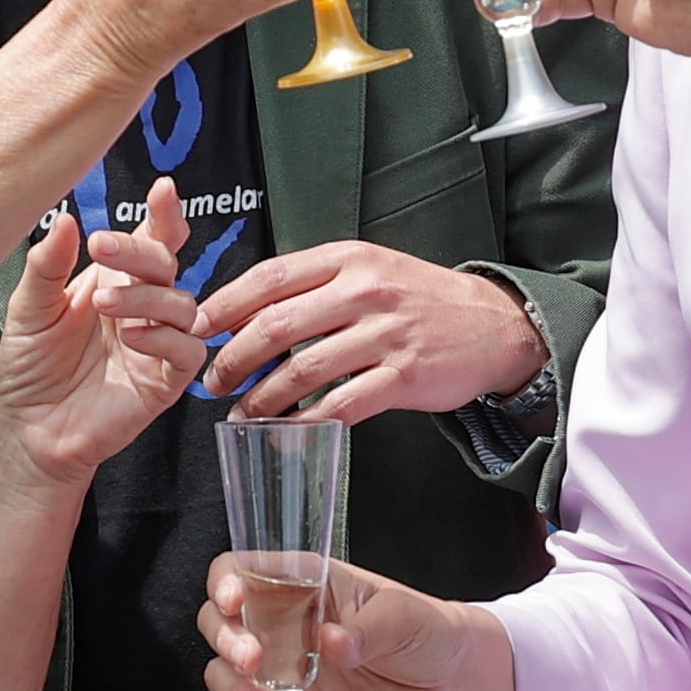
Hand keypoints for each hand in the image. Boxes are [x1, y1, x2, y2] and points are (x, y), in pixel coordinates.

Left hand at [0, 176, 210, 486]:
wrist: (27, 428)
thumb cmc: (29, 369)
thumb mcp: (28, 309)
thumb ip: (47, 266)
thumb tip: (67, 220)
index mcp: (112, 281)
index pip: (150, 240)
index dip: (164, 214)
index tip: (162, 191)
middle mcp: (140, 308)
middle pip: (167, 264)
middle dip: (141, 250)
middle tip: (104, 249)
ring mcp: (155, 343)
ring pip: (183, 304)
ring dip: (147, 296)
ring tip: (105, 306)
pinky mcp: (164, 381)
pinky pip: (188, 351)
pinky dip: (164, 339)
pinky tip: (132, 338)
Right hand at [197, 551, 489, 690]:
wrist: (447, 681)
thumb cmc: (424, 629)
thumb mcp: (404, 615)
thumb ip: (367, 629)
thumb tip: (332, 642)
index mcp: (303, 584)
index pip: (243, 570)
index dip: (226, 582)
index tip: (234, 601)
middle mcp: (283, 624)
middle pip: (221, 623)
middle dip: (225, 640)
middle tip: (254, 660)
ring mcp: (285, 670)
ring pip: (227, 675)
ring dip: (233, 689)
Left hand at [200, 245, 542, 422]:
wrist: (493, 324)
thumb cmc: (419, 299)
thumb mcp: (370, 270)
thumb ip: (316, 285)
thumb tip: (247, 312)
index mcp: (348, 259)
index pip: (270, 277)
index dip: (225, 305)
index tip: (197, 328)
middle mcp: (364, 292)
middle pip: (277, 325)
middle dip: (234, 358)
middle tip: (212, 382)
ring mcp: (385, 335)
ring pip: (303, 370)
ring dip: (262, 398)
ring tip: (241, 413)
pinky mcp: (403, 377)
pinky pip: (341, 405)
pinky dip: (307, 423)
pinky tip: (286, 431)